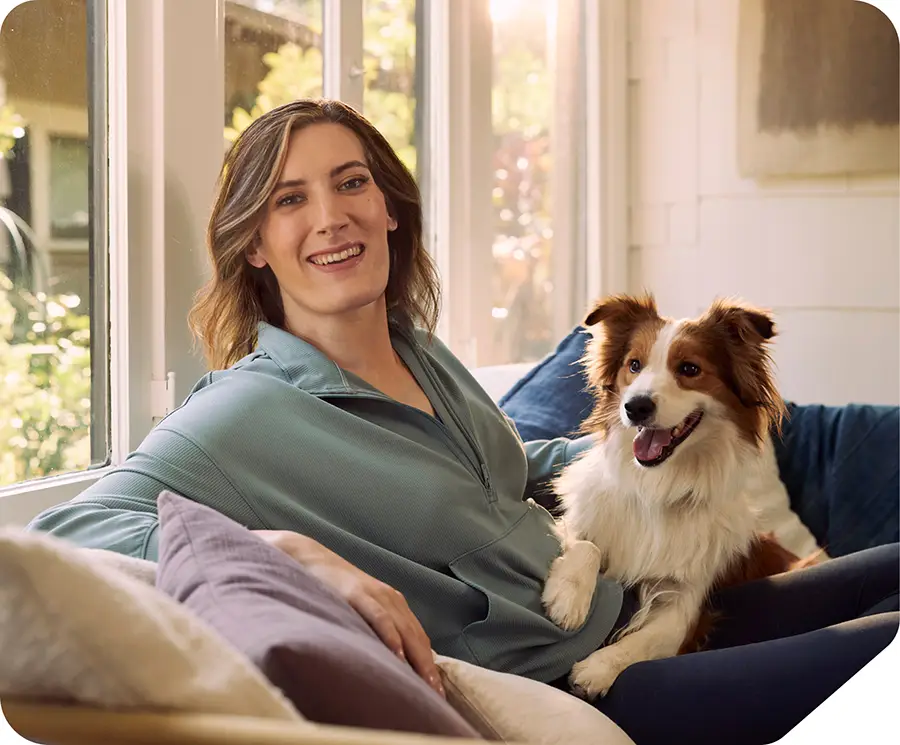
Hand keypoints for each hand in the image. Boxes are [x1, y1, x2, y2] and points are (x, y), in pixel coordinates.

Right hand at [253, 530, 444, 697]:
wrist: (312, 559)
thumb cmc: (335, 591)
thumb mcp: (361, 611)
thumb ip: (374, 631)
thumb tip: (385, 664)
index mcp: (395, 606)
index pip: (420, 639)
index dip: (430, 665)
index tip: (437, 692)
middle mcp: (392, 600)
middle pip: (418, 638)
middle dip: (429, 667)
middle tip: (437, 695)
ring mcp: (377, 595)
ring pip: (404, 630)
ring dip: (417, 658)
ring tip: (425, 683)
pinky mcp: (358, 594)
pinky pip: (380, 617)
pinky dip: (391, 636)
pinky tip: (397, 654)